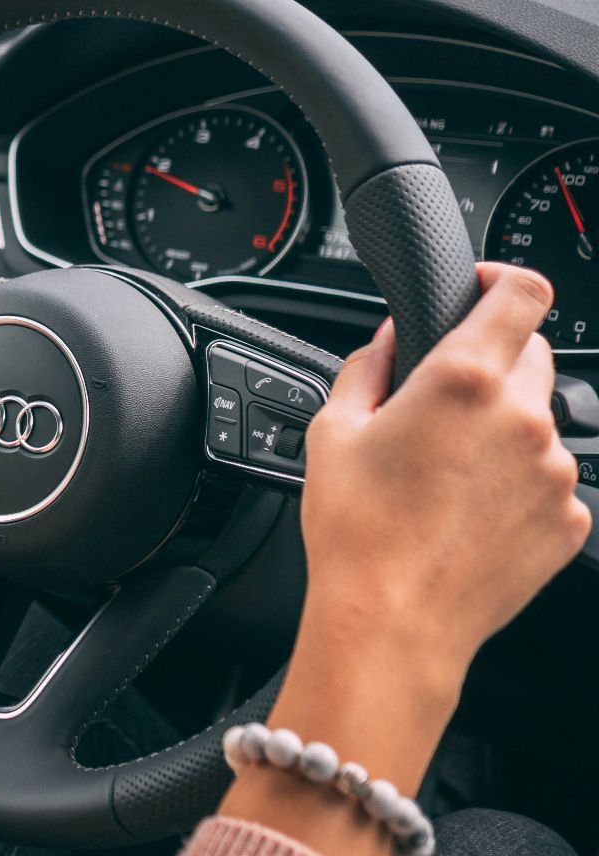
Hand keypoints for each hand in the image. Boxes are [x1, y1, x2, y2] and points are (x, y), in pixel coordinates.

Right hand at [216, 264, 588, 848]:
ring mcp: (554, 471)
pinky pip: (549, 480)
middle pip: (532, 353)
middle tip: (443, 403)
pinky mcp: (570, 519)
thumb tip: (391, 339)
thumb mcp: (332, 431)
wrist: (393, 623)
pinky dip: (517, 484)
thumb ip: (368, 366)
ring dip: (503, 429)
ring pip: (539, 421)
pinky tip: (468, 512)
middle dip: (493, 362)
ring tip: (447, 475)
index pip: (523, 291)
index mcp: (463, 380)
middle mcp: (522, 417)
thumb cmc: (356, 532)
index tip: (483, 290)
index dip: (504, 279)